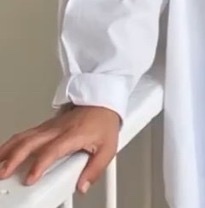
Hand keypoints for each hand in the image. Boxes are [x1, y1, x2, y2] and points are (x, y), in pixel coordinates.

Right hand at [0, 105, 119, 192]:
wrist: (102, 103)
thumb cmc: (104, 123)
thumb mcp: (108, 148)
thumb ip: (95, 169)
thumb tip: (83, 186)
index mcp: (73, 135)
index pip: (52, 150)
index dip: (39, 165)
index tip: (30, 179)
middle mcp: (58, 130)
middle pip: (31, 142)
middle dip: (14, 158)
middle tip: (3, 174)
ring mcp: (49, 127)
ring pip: (24, 136)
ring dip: (7, 150)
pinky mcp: (45, 127)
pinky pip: (25, 134)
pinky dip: (11, 145)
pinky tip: (4, 154)